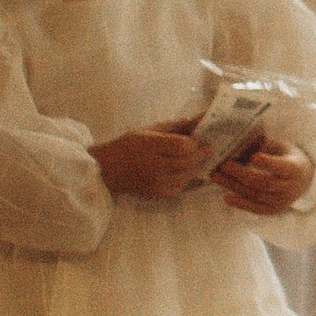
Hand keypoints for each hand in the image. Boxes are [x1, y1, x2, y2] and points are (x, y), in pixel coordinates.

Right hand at [95, 125, 211, 200]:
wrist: (107, 170)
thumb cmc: (128, 146)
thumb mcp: (146, 130)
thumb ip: (171, 127)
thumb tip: (193, 120)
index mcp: (151, 146)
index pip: (183, 147)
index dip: (195, 144)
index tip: (200, 140)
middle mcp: (155, 165)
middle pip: (188, 162)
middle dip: (201, 155)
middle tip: (208, 150)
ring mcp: (156, 182)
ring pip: (186, 176)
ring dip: (196, 168)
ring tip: (200, 160)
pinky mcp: (156, 194)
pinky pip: (179, 188)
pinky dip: (185, 180)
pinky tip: (186, 172)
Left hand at [212, 134, 312, 216]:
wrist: (303, 181)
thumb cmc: (289, 158)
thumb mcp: (282, 147)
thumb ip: (265, 144)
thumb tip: (242, 137)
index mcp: (295, 169)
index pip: (281, 167)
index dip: (268, 163)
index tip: (253, 156)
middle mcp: (290, 188)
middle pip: (263, 182)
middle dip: (241, 173)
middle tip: (223, 164)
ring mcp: (281, 201)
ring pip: (255, 195)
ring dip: (234, 186)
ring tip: (216, 176)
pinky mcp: (273, 210)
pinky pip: (255, 208)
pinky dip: (240, 204)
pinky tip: (226, 197)